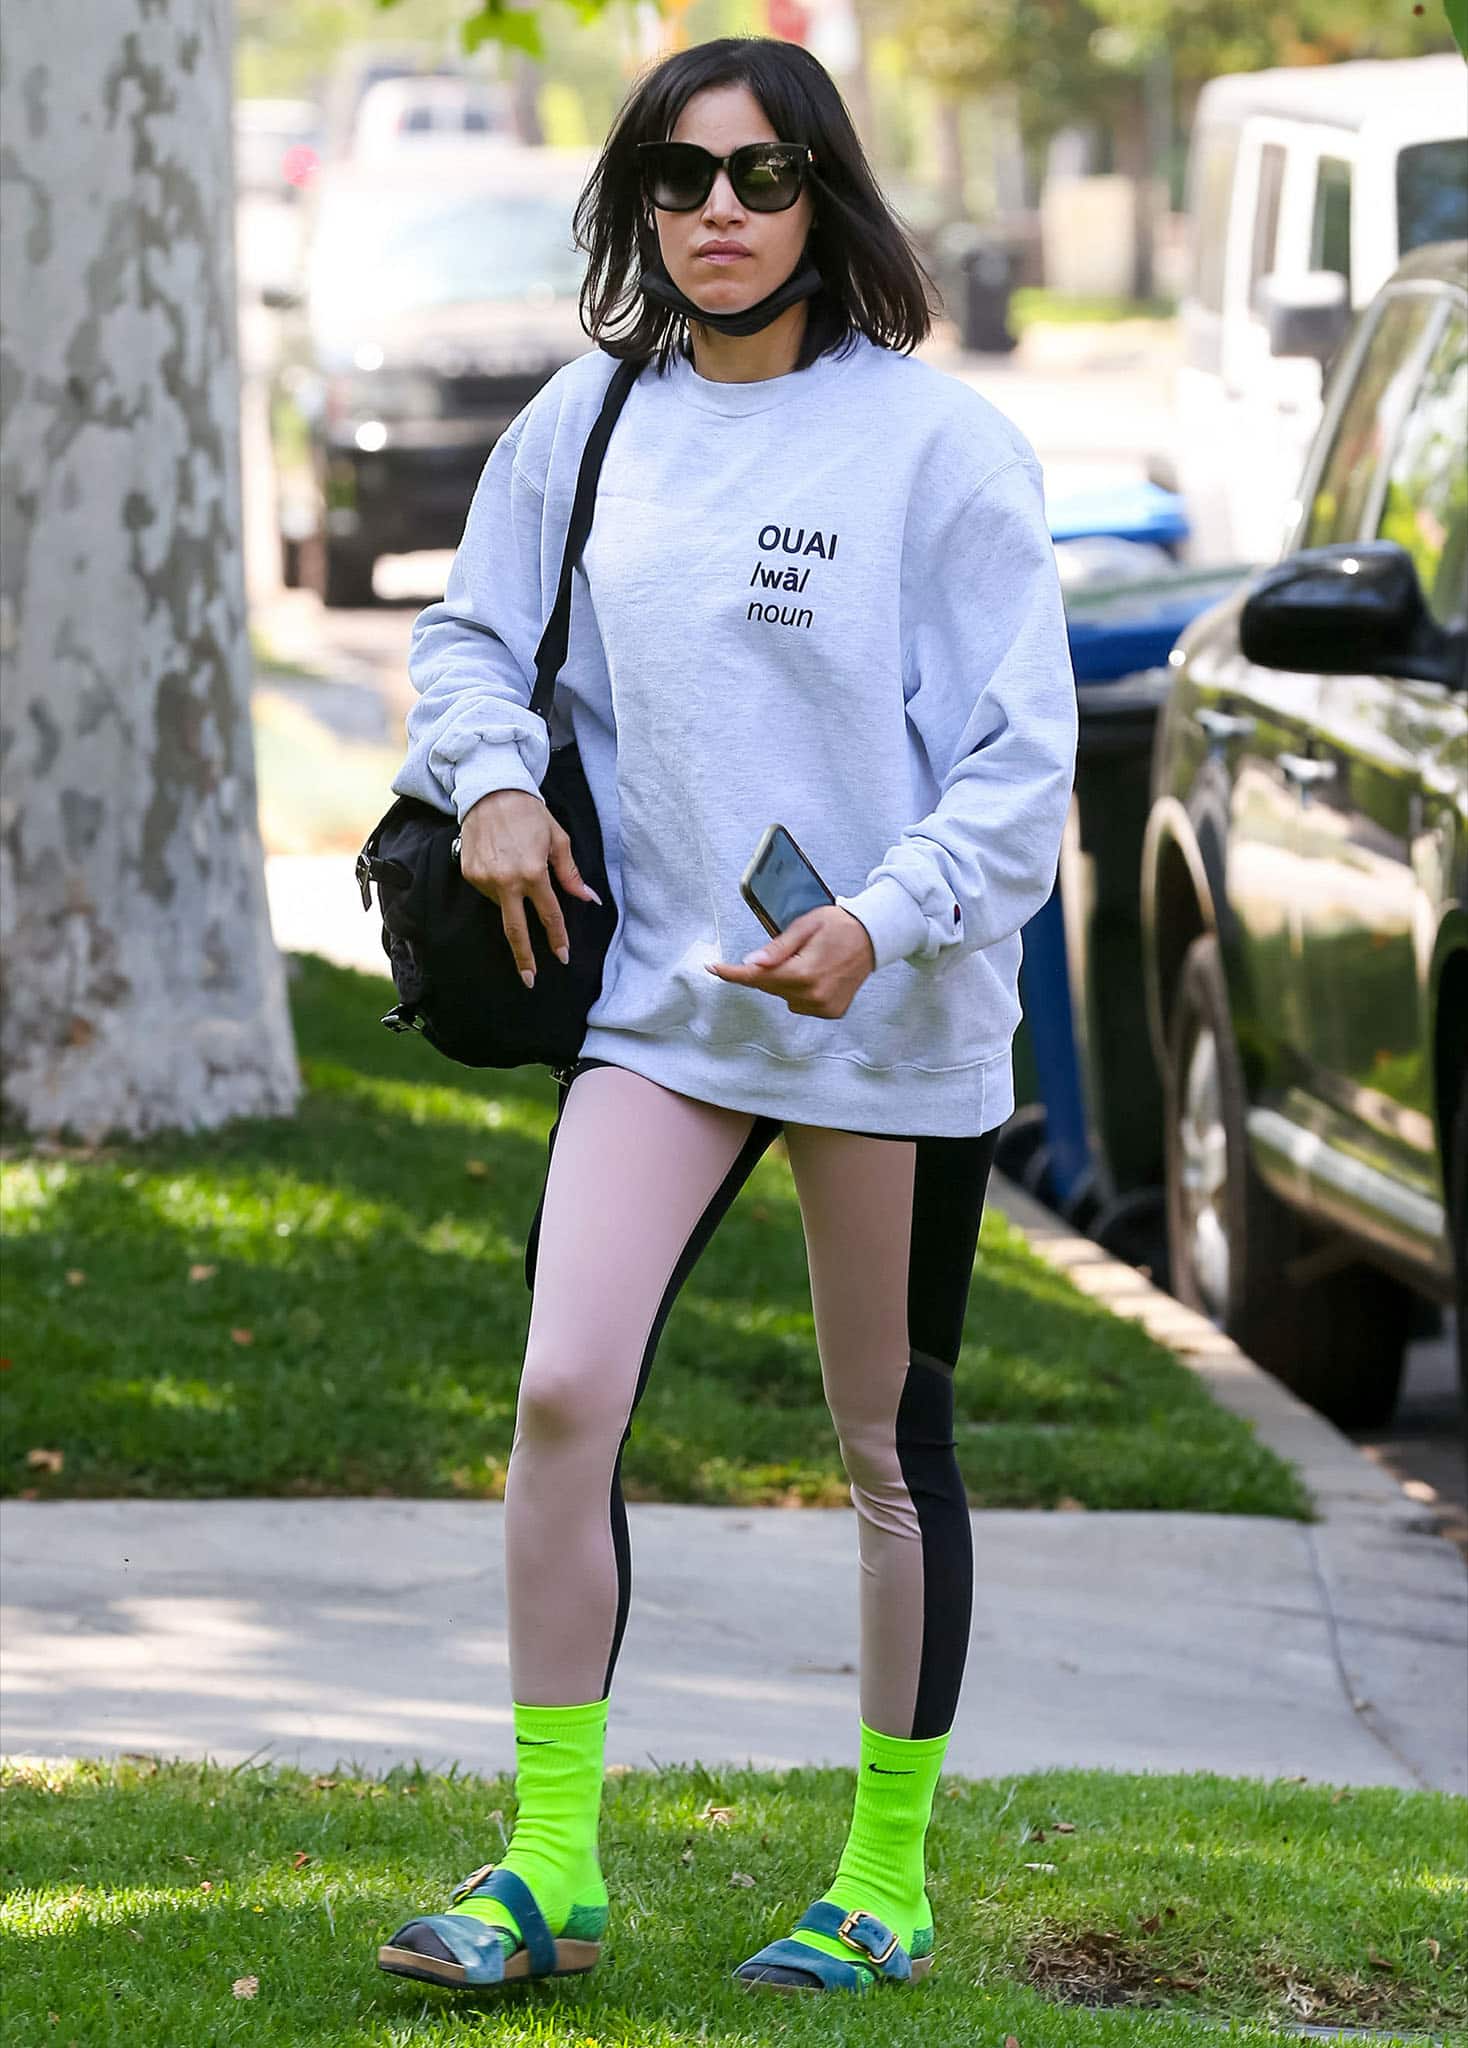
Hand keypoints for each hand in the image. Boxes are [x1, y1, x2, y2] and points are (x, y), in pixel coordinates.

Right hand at [457, 790, 601, 986]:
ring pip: (502, 906)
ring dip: (512, 900)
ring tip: (515, 868)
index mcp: (532, 873)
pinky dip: (498, 887)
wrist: (489, 792)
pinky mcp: (469, 874)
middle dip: (524, 958)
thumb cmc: (529, 813)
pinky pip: (487, 891)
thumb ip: (570, 874)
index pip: (548, 915)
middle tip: (530, 979)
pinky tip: (501, 865)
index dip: (557, 937)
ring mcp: (484, 880)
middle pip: (515, 930)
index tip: (562, 956)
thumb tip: (588, 899)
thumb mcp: (557, 839)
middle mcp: (506, 881)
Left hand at [704, 907, 875, 1017]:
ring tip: (809, 960)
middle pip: (770, 988)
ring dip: (786, 981)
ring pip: (785, 997)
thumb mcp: (806, 926)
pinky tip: (818, 974)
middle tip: (790, 950)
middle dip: (768, 971)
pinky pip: (802, 1004)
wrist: (874, 938)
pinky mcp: (832, 1012)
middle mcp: (814, 996)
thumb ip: (778, 948)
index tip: (713, 968)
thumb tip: (751, 963)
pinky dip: (802, 991)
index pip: (758, 978)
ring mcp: (824, 1007)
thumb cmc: (840, 926)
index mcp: (805, 973)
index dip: (733, 974)